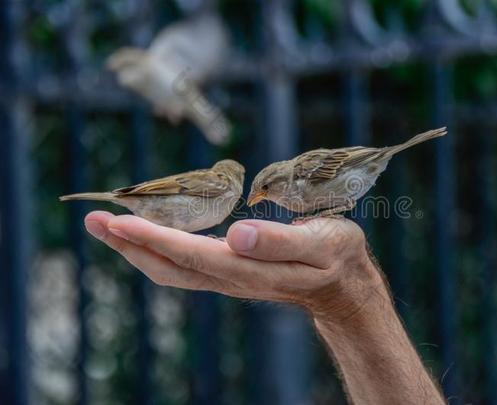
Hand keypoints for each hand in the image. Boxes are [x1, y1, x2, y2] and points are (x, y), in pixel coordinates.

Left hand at [84, 211, 384, 319]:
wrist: (342, 283)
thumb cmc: (336, 255)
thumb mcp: (320, 242)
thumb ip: (280, 241)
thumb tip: (236, 234)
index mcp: (250, 270)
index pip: (191, 255)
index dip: (154, 238)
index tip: (120, 221)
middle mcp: (231, 278)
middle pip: (169, 268)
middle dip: (130, 245)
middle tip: (95, 220)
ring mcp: (228, 278)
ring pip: (171, 270)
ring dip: (137, 249)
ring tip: (109, 227)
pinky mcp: (229, 272)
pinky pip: (183, 266)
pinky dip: (158, 249)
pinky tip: (149, 235)